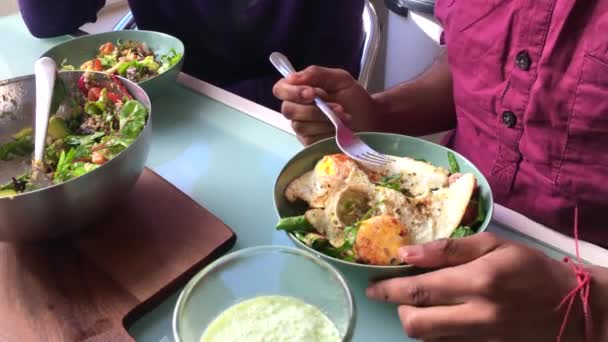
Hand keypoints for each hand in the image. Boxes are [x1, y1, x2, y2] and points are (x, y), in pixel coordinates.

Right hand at [272, 66, 376, 144]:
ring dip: (323, 119)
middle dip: (313, 108)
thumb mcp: (339, 79)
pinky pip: (310, 138)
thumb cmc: (354, 98)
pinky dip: (326, 131)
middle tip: (336, 106)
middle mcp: (296, 109)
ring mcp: (302, 128)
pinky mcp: (310, 143)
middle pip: (288, 109)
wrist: (370, 119)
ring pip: (300, 125)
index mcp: (299, 90)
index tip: (312, 93)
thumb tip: (293, 77)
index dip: (293, 91)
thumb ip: (316, 74)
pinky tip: (340, 128)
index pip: (280, 89)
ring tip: (343, 115)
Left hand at [366, 232, 586, 341]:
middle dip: (398, 308)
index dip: (389, 289)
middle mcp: (477, 314)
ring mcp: (481, 338)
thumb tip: (407, 253)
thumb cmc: (531, 268)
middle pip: (416, 324)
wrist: (571, 307)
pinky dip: (436, 332)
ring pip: (428, 338)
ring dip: (415, 320)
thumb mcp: (494, 244)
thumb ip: (448, 249)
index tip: (372, 285)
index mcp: (478, 282)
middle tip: (394, 294)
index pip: (419, 289)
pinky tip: (440, 316)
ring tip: (418, 301)